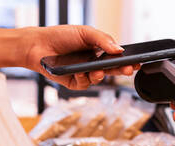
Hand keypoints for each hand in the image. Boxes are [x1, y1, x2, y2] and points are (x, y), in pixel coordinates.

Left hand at [23, 25, 138, 89]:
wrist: (38, 45)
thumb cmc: (61, 36)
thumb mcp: (85, 32)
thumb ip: (103, 40)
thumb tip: (119, 49)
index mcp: (99, 51)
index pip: (117, 58)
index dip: (127, 61)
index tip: (136, 62)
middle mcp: (94, 63)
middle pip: (112, 70)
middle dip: (121, 70)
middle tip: (128, 69)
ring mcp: (85, 74)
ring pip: (99, 79)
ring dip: (99, 75)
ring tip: (97, 70)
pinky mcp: (75, 83)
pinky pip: (85, 84)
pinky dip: (83, 79)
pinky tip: (79, 72)